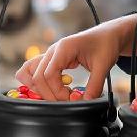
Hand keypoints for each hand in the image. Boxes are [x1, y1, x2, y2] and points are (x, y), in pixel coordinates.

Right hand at [15, 15, 136, 100]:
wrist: (108, 35)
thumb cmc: (105, 44)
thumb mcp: (103, 66)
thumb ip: (94, 85)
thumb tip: (86, 101)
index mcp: (63, 48)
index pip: (48, 75)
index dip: (57, 91)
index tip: (71, 98)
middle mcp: (52, 51)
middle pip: (37, 76)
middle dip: (48, 93)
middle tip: (65, 101)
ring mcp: (50, 55)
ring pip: (29, 72)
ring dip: (38, 88)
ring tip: (54, 96)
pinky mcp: (51, 60)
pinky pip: (34, 71)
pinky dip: (38, 83)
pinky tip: (54, 89)